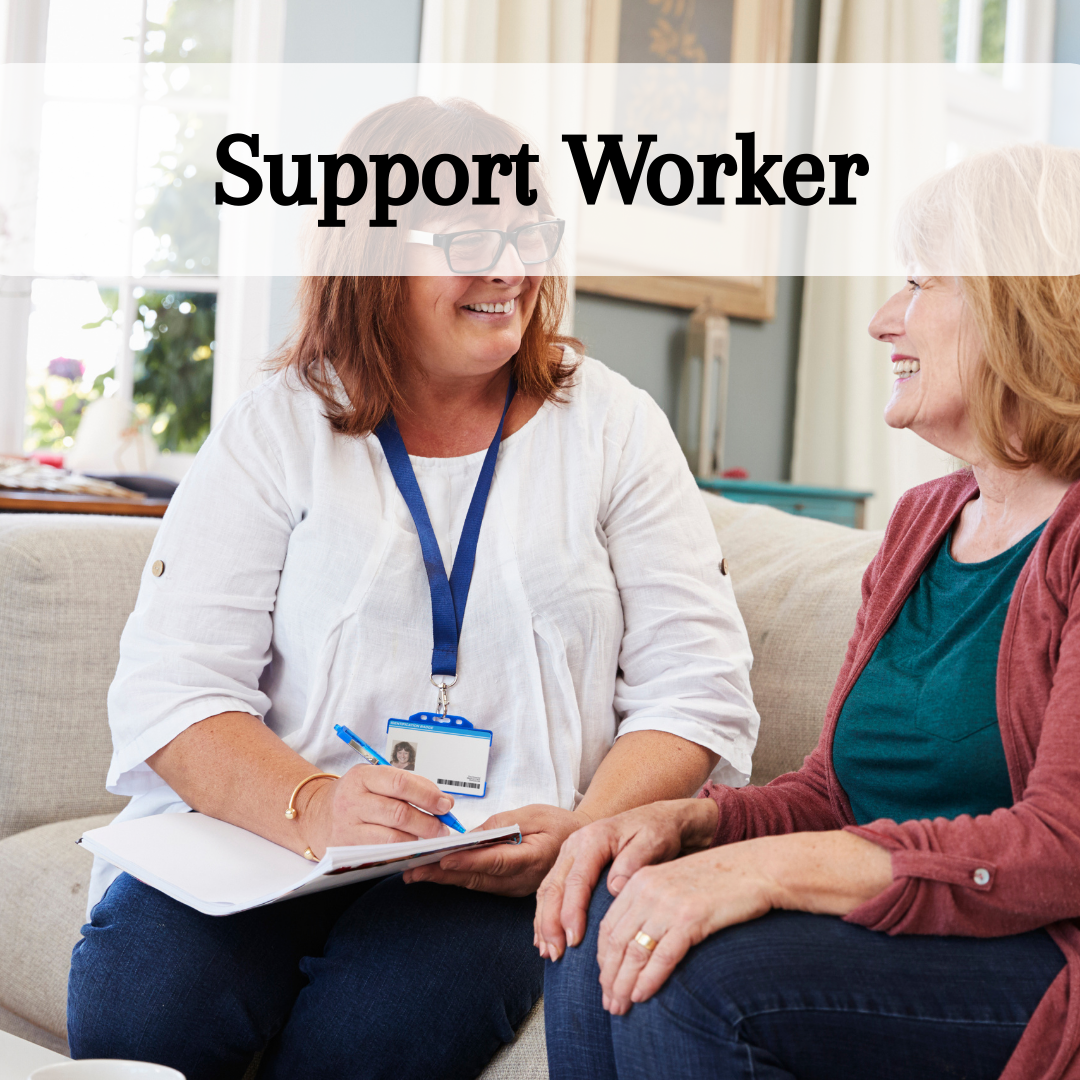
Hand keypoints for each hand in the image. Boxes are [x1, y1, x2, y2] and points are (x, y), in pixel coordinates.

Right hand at [302, 764, 452, 856]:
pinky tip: (412, 848)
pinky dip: (402, 851)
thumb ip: (407, 786)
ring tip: (431, 838)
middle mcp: (352, 800)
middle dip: (428, 821)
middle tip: (443, 827)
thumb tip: (442, 800)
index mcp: (362, 776)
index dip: (427, 794)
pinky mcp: (346, 849)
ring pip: (392, 836)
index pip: (400, 782)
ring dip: (418, 839)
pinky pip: (381, 852)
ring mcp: (347, 826)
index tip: (445, 804)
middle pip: (399, 812)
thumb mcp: (374, 780)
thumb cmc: (355, 796)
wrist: (315, 815)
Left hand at [401, 804, 587, 895]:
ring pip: (476, 885)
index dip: (467, 861)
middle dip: (443, 875)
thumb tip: (470, 836)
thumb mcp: (534, 813)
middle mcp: (522, 879)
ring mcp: (516, 888)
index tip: (442, 859)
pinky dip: (459, 879)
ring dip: (446, 879)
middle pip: (477, 878)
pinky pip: (481, 885)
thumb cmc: (560, 824)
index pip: (494, 861)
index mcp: (533, 857)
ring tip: (417, 873)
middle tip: (413, 871)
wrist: (582, 844)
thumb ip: (502, 824)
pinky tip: (439, 874)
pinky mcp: (510, 890)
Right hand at [534, 798, 716, 959]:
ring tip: (548, 952)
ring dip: (544, 923)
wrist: (656, 818)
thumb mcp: (653, 842)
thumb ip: (633, 862)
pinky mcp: (569, 863)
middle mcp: (574, 845)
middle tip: (556, 954)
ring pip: (548, 890)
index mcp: (593, 839)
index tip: (574, 940)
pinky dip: (545, 915)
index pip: (576, 880)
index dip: (572, 912)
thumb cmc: (656, 831)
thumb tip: (614, 888)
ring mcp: (569, 853)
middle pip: (555, 887)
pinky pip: (550, 890)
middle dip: (551, 924)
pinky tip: (545, 937)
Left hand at [594, 831, 893, 1013]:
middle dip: (609, 977)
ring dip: (624, 984)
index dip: (602, 958)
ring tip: (620, 1007)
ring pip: (635, 951)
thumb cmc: (719, 881)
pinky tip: (642, 996)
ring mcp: (668, 903)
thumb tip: (636, 942)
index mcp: (640, 880)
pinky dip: (649, 980)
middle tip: (609, 1003)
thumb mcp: (676, 884)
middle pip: (616, 941)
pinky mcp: (691, 917)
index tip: (604, 982)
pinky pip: (662, 956)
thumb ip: (653, 905)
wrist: (757, 868)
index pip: (608, 925)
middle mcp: (648, 889)